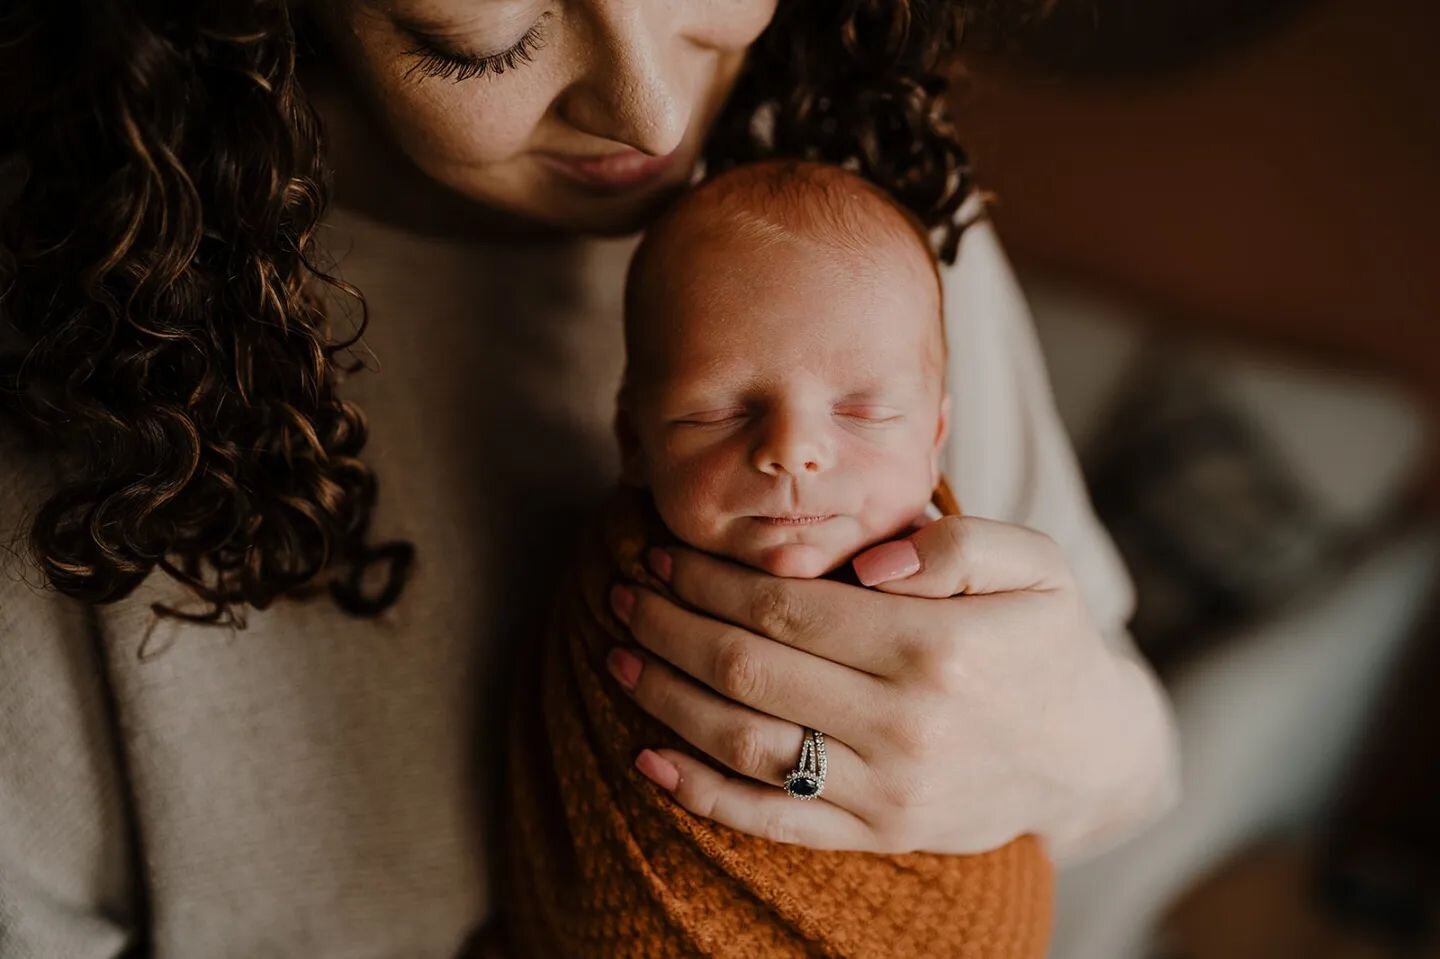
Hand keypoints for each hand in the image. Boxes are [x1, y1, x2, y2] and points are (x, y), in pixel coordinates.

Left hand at [606, 515, 1174, 858]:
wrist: (1090, 755)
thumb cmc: (1050, 642)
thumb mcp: (1037, 565)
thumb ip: (956, 544)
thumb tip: (862, 561)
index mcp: (936, 647)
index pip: (787, 608)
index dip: (711, 580)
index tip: (665, 554)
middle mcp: (906, 725)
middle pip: (749, 669)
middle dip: (670, 627)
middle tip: (625, 594)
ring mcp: (889, 790)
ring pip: (745, 743)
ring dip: (666, 698)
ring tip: (617, 657)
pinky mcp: (879, 834)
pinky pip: (772, 820)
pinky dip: (699, 794)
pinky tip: (647, 758)